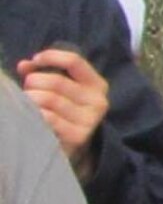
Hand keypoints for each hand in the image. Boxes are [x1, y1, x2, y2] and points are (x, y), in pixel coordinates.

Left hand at [16, 48, 109, 175]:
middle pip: (56, 82)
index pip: (74, 61)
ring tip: (27, 103)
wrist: (74, 146)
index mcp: (97, 85)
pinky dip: (35, 114)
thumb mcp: (61, 89)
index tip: (34, 61)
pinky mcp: (77, 136)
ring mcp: (89, 120)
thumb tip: (24, 65)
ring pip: (48, 99)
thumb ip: (44, 73)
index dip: (51, 57)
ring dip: (30, 98)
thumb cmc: (64, 111)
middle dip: (33, 82)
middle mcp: (98, 101)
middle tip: (27, 89)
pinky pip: (47, 117)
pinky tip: (33, 116)